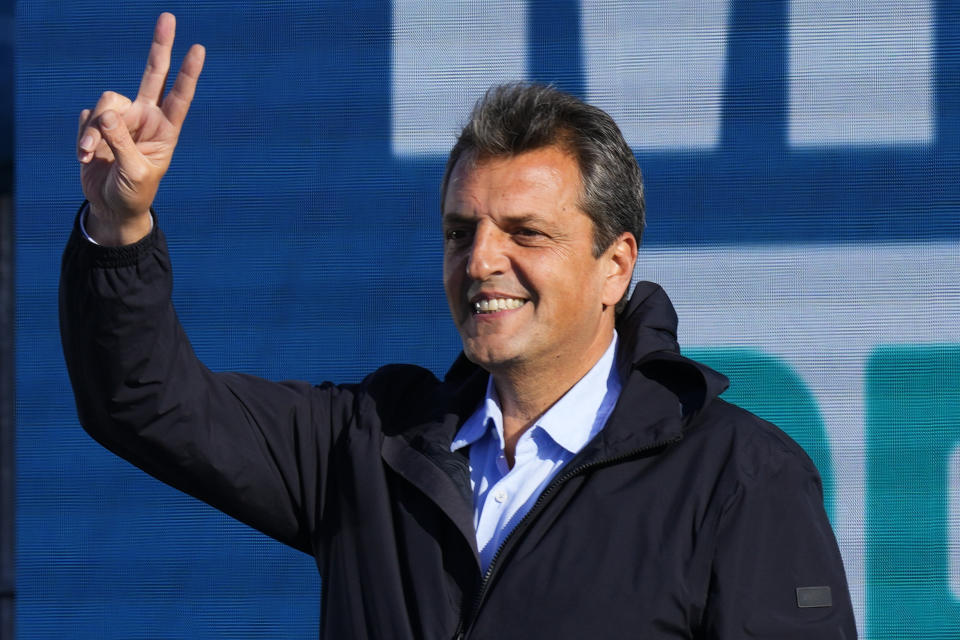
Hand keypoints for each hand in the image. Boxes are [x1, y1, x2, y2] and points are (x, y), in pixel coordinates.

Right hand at [77, 13, 204, 244]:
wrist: (112, 206)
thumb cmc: (134, 192)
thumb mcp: (134, 172)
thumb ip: (121, 143)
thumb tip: (105, 113)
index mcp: (165, 130)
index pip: (179, 96)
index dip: (188, 73)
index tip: (198, 50)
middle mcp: (146, 118)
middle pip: (152, 74)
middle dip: (160, 47)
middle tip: (169, 17)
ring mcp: (121, 119)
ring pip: (106, 103)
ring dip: (95, 130)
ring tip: (90, 154)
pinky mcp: (97, 124)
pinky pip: (87, 120)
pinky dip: (84, 139)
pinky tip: (86, 156)